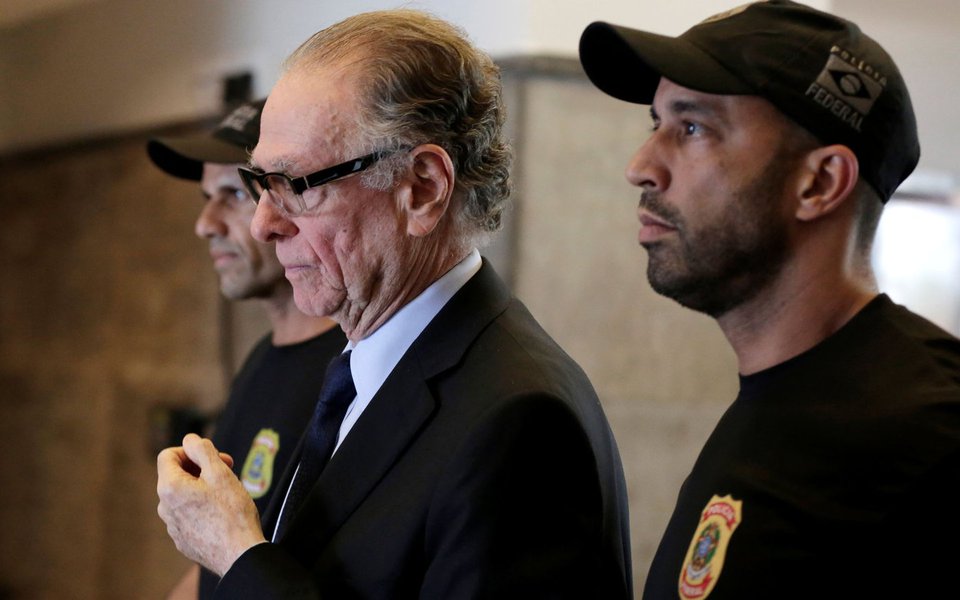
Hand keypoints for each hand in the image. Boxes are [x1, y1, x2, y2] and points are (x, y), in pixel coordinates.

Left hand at [157, 433, 266, 575]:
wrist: (239, 555)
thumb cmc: (232, 513)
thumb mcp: (220, 472)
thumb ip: (202, 450)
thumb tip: (189, 439)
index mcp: (170, 488)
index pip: (168, 455)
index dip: (191, 450)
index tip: (213, 456)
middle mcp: (164, 507)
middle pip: (176, 475)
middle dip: (200, 468)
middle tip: (227, 470)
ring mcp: (172, 526)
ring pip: (183, 496)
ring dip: (201, 488)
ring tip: (226, 493)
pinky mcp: (182, 540)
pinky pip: (188, 515)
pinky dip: (201, 508)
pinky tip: (222, 513)